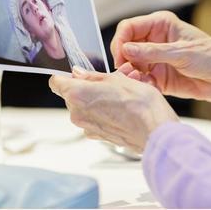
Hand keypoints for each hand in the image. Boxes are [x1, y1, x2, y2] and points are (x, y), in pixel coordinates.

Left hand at [49, 67, 177, 151]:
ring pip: (85, 106)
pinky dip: (104, 112)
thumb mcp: (116, 79)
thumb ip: (92, 76)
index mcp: (77, 95)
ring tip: (121, 92)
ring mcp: (87, 127)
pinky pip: (95, 119)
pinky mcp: (98, 136)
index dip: (64, 76)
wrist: (155, 130)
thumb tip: (78, 73)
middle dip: (88, 86)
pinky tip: (122, 107)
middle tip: (109, 80)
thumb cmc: (139, 104)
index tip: (76, 73)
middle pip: (72, 95)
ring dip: (99, 98)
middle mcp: (77, 113)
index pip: (55, 82)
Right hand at [110, 11, 210, 114]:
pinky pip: (140, 79)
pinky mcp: (156, 77)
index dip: (120, 40)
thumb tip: (125, 49)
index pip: (129, 28)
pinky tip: (148, 86)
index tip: (120, 56)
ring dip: (130, 74)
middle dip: (123, 60)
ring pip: (130, 65)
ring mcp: (154, 59)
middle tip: (126, 72)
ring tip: (138, 80)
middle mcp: (153, 40)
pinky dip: (140, 84)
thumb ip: (152, 51)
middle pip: (125, 47)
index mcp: (160, 25)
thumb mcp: (181, 53)